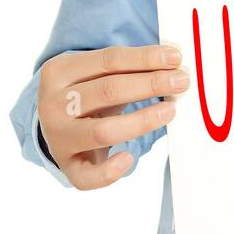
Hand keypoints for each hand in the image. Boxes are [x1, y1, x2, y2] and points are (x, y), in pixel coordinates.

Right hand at [36, 44, 188, 189]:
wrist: (57, 128)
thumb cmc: (87, 97)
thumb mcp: (97, 75)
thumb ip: (127, 69)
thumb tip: (172, 64)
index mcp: (58, 72)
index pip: (108, 60)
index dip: (145, 58)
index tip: (174, 57)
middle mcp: (52, 105)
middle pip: (107, 91)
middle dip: (150, 84)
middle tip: (181, 82)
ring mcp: (58, 138)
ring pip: (103, 131)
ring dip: (142, 121)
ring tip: (169, 111)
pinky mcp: (67, 167)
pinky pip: (88, 176)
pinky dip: (110, 170)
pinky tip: (129, 157)